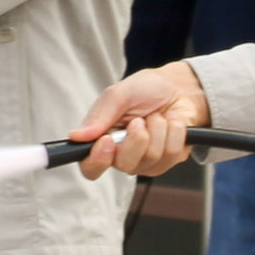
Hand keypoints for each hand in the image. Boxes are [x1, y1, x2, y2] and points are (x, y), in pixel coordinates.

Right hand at [71, 62, 209, 177]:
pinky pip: (172, 153)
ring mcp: (146, 161)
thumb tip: (76, 136)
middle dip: (137, 138)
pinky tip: (171, 122)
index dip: (97, 161)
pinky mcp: (168, 160)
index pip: (91, 168)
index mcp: (102, 141)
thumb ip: (99, 115)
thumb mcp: (119, 94)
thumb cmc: (145, 90)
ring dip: (158, 128)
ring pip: (152, 157)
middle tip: (139, 120)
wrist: (177, 87)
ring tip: (156, 116)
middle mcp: (122, 155)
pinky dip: (174, 131)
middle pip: (125, 165)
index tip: (107, 141)